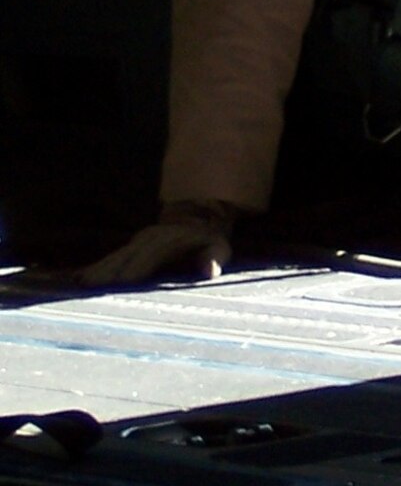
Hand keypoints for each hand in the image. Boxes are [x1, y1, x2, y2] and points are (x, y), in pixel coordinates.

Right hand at [75, 205, 233, 287]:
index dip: (133, 272)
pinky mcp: (132, 247)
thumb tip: (210, 269)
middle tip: (86, 292)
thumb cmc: (210, 237)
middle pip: (124, 260)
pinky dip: (97, 268)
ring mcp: (138, 242)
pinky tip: (79, 279)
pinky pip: (112, 259)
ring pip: (114, 258)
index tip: (117, 286)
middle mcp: (148, 241)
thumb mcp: (218, 245)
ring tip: (77, 286)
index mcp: (167, 242)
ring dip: (97, 271)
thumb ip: (213, 256)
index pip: (147, 260)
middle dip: (107, 274)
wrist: (198, 213)